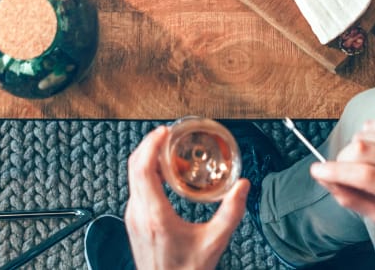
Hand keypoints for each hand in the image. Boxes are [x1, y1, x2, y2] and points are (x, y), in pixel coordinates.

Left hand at [125, 126, 248, 269]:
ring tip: (174, 157)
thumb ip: (230, 213)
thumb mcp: (214, 243)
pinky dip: (148, 173)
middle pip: (134, 166)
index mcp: (155, 215)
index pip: (142, 168)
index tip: (164, 132)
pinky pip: (137, 187)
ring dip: (150, 159)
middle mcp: (138, 213)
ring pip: (133, 176)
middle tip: (170, 136)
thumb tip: (242, 187)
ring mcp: (133, 217)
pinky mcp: (134, 221)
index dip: (151, 144)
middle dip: (150, 145)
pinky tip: (167, 177)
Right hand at [309, 117, 374, 228]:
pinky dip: (369, 135)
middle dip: (342, 158)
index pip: (365, 176)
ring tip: (374, 161)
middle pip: (360, 149)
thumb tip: (324, 179)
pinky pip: (373, 123)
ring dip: (358, 148)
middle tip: (344, 168)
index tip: (316, 170)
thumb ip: (352, 199)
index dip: (335, 171)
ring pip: (364, 135)